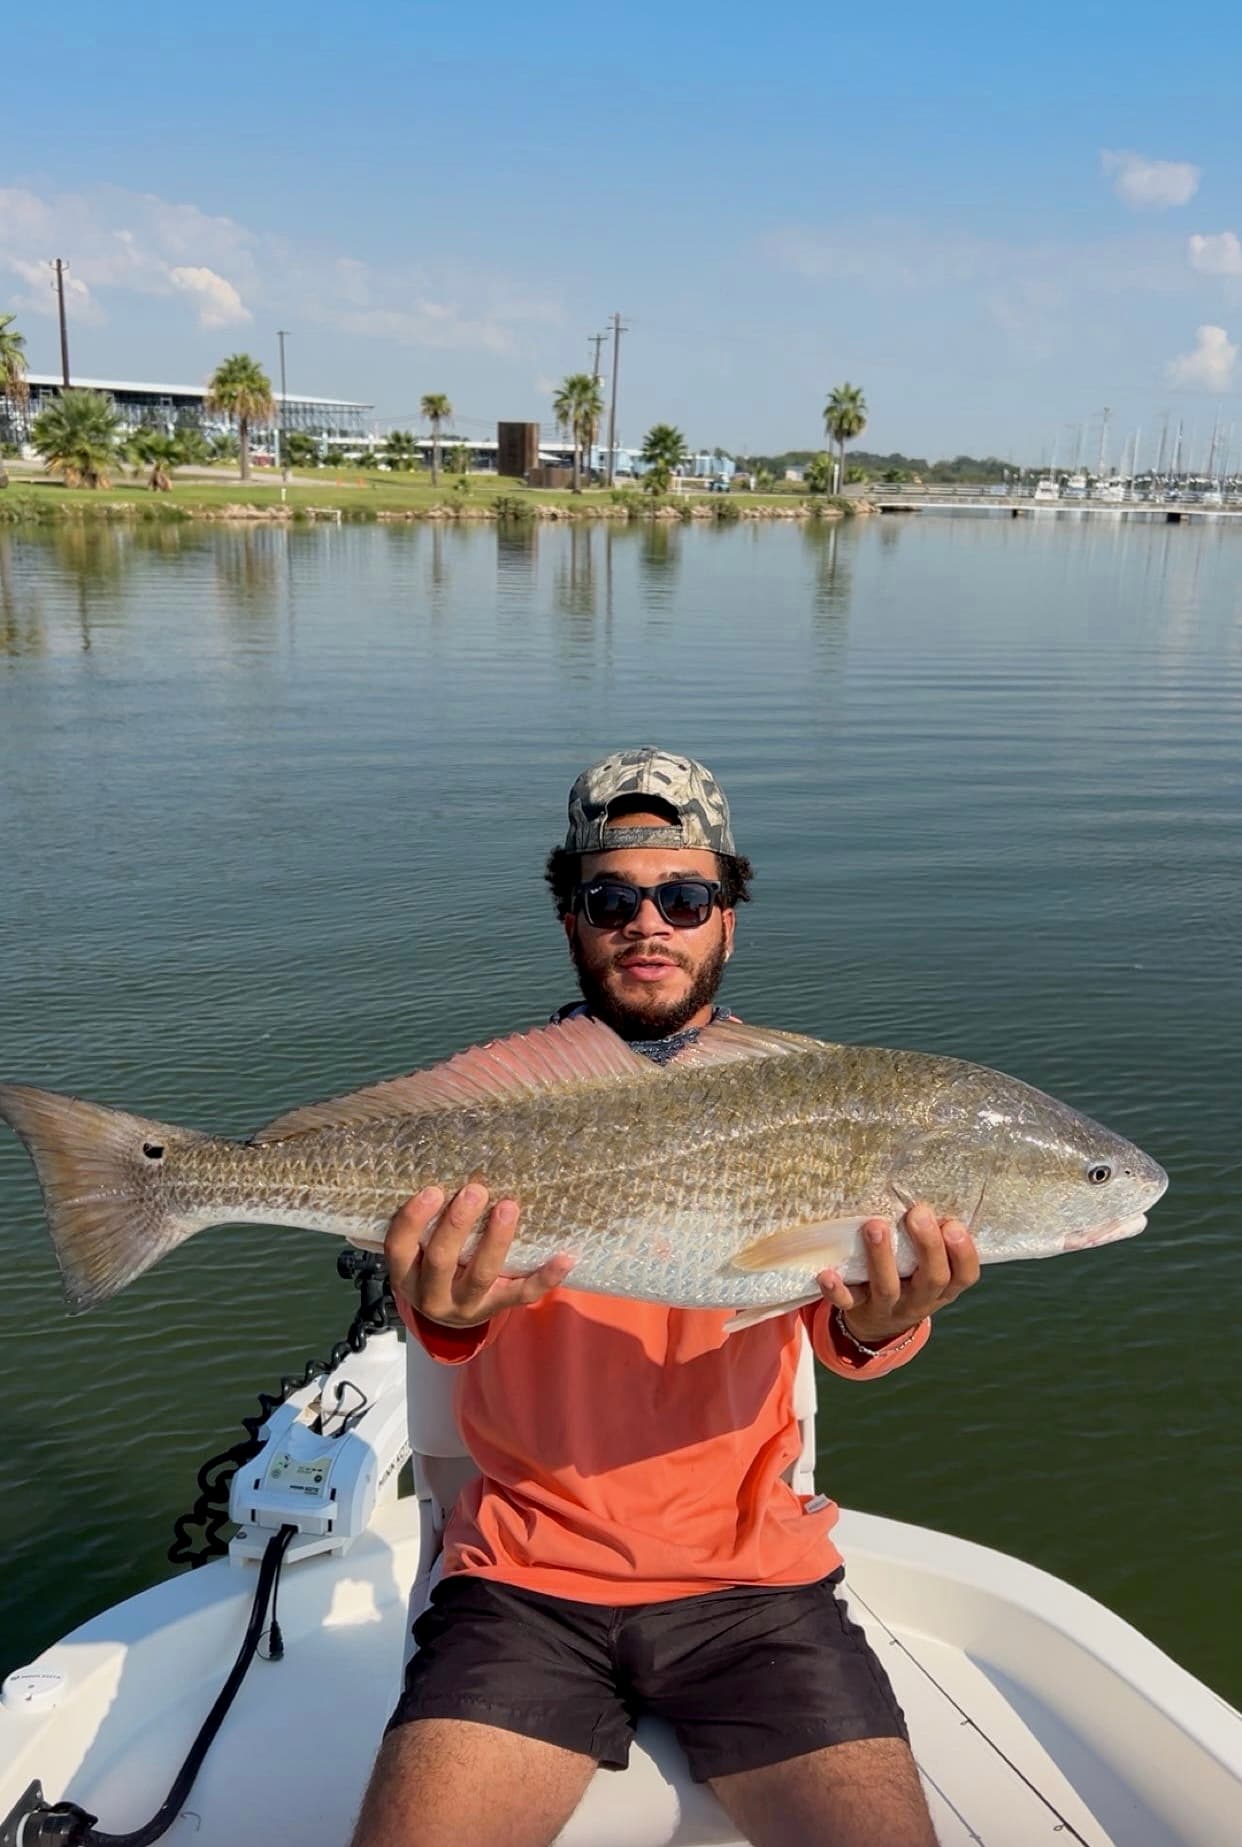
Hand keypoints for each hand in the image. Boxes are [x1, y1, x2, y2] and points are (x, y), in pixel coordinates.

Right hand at [385, 1183, 574, 1328]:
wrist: (450, 1316)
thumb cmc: (432, 1266)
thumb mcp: (416, 1252)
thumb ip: (422, 1223)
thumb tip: (442, 1164)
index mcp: (406, 1276)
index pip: (399, 1248)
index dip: (413, 1220)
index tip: (432, 1190)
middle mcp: (433, 1296)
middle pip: (441, 1261)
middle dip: (458, 1224)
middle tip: (475, 1190)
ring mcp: (467, 1306)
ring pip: (481, 1275)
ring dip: (496, 1240)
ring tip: (508, 1207)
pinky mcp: (497, 1308)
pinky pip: (523, 1293)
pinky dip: (546, 1276)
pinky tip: (566, 1257)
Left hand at [816, 1202, 979, 1346]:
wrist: (879, 1326)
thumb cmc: (909, 1279)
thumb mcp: (929, 1267)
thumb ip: (934, 1239)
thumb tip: (932, 1191)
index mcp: (943, 1287)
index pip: (965, 1275)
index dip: (963, 1253)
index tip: (954, 1225)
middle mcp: (920, 1299)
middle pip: (931, 1279)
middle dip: (927, 1246)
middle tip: (919, 1213)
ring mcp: (888, 1306)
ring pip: (888, 1287)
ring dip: (882, 1257)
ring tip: (875, 1225)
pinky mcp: (858, 1308)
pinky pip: (848, 1302)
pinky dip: (837, 1290)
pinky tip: (827, 1273)